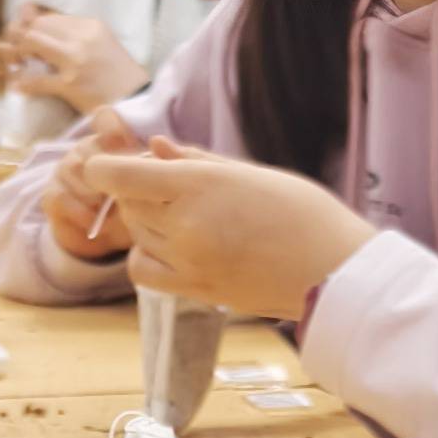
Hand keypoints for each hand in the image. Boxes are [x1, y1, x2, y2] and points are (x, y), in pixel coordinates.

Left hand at [6, 6, 147, 116]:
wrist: (137, 102)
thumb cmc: (119, 76)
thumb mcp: (102, 44)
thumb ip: (76, 35)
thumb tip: (41, 25)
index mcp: (91, 25)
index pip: (51, 18)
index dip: (32, 27)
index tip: (25, 38)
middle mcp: (82, 37)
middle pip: (38, 25)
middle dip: (19, 36)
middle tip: (15, 50)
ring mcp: (75, 60)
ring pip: (32, 42)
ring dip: (16, 52)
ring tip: (14, 63)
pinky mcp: (70, 84)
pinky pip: (36, 80)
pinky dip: (23, 83)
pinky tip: (18, 86)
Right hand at [42, 105, 143, 264]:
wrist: (110, 238)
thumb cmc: (138, 207)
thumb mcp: (155, 189)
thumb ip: (162, 166)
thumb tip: (157, 142)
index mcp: (112, 142)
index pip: (105, 118)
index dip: (111, 125)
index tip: (125, 141)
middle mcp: (86, 150)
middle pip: (89, 147)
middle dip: (108, 173)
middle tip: (123, 194)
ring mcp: (65, 170)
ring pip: (72, 169)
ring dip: (94, 194)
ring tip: (110, 211)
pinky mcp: (52, 195)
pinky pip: (59, 196)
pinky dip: (80, 212)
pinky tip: (94, 222)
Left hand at [85, 146, 375, 321]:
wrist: (334, 273)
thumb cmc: (303, 214)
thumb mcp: (249, 173)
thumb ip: (194, 161)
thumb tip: (153, 148)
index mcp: (200, 186)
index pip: (117, 176)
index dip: (102, 167)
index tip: (109, 164)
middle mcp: (186, 225)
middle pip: (127, 203)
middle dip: (136, 190)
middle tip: (168, 185)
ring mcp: (188, 262)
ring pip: (135, 234)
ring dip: (145, 221)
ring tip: (184, 215)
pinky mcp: (194, 290)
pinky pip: (142, 269)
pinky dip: (146, 255)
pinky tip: (172, 246)